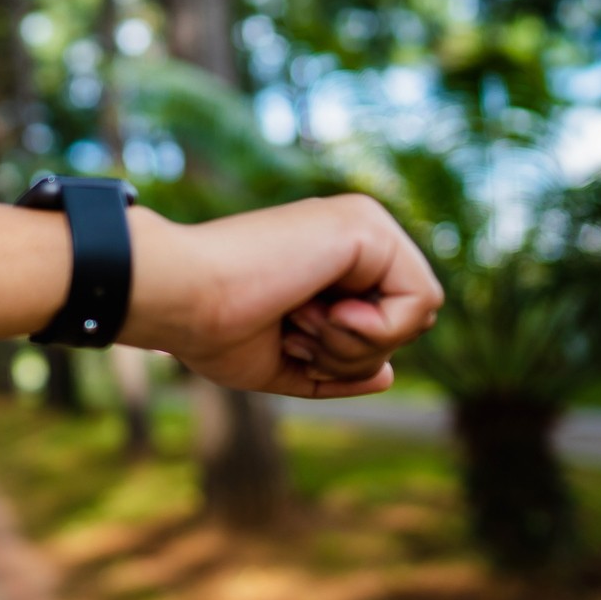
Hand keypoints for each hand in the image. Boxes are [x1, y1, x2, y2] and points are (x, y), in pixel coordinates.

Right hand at [121, 195, 442, 398]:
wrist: (179, 297)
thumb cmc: (208, 328)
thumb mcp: (280, 362)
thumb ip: (334, 365)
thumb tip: (389, 375)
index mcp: (330, 257)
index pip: (386, 322)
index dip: (346, 355)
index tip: (288, 338)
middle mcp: (351, 233)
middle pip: (408, 321)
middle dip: (354, 353)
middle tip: (295, 332)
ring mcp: (361, 224)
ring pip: (419, 314)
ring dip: (358, 345)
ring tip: (301, 320)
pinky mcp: (367, 226)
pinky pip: (421, 301)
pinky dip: (375, 331)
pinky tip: (325, 313)